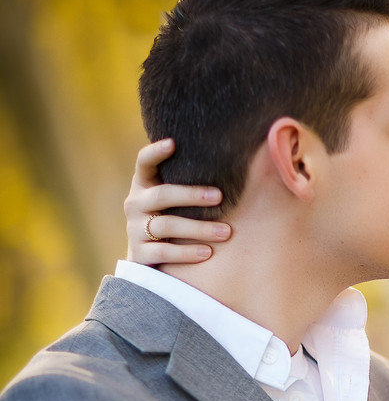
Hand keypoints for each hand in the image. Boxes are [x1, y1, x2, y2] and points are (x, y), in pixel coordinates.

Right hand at [124, 138, 230, 264]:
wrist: (148, 256)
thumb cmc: (172, 218)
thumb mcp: (174, 199)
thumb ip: (190, 182)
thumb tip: (242, 162)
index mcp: (144, 184)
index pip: (144, 162)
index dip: (155, 152)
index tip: (173, 143)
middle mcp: (135, 204)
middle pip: (162, 195)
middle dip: (192, 195)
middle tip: (220, 197)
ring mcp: (134, 229)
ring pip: (167, 225)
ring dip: (199, 228)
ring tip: (226, 232)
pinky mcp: (139, 254)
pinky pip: (163, 252)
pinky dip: (186, 252)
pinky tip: (208, 253)